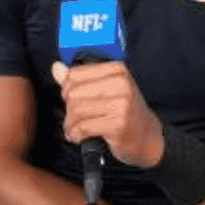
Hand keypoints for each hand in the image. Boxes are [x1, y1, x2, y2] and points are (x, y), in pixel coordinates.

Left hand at [50, 60, 165, 167]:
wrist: (147, 137)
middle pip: (73, 93)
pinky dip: (76, 135)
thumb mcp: (105, 91)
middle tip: (73, 119)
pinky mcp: (118, 124)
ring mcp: (121, 104)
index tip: (71, 101)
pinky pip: (84, 128)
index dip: (67, 90)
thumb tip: (56, 67)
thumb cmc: (124, 112)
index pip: (75, 74)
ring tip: (75, 130)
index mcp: (117, 70)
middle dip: (68, 110)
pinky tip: (80, 137)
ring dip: (70, 125)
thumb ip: (79, 79)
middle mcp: (121, 84)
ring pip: (77, 111)